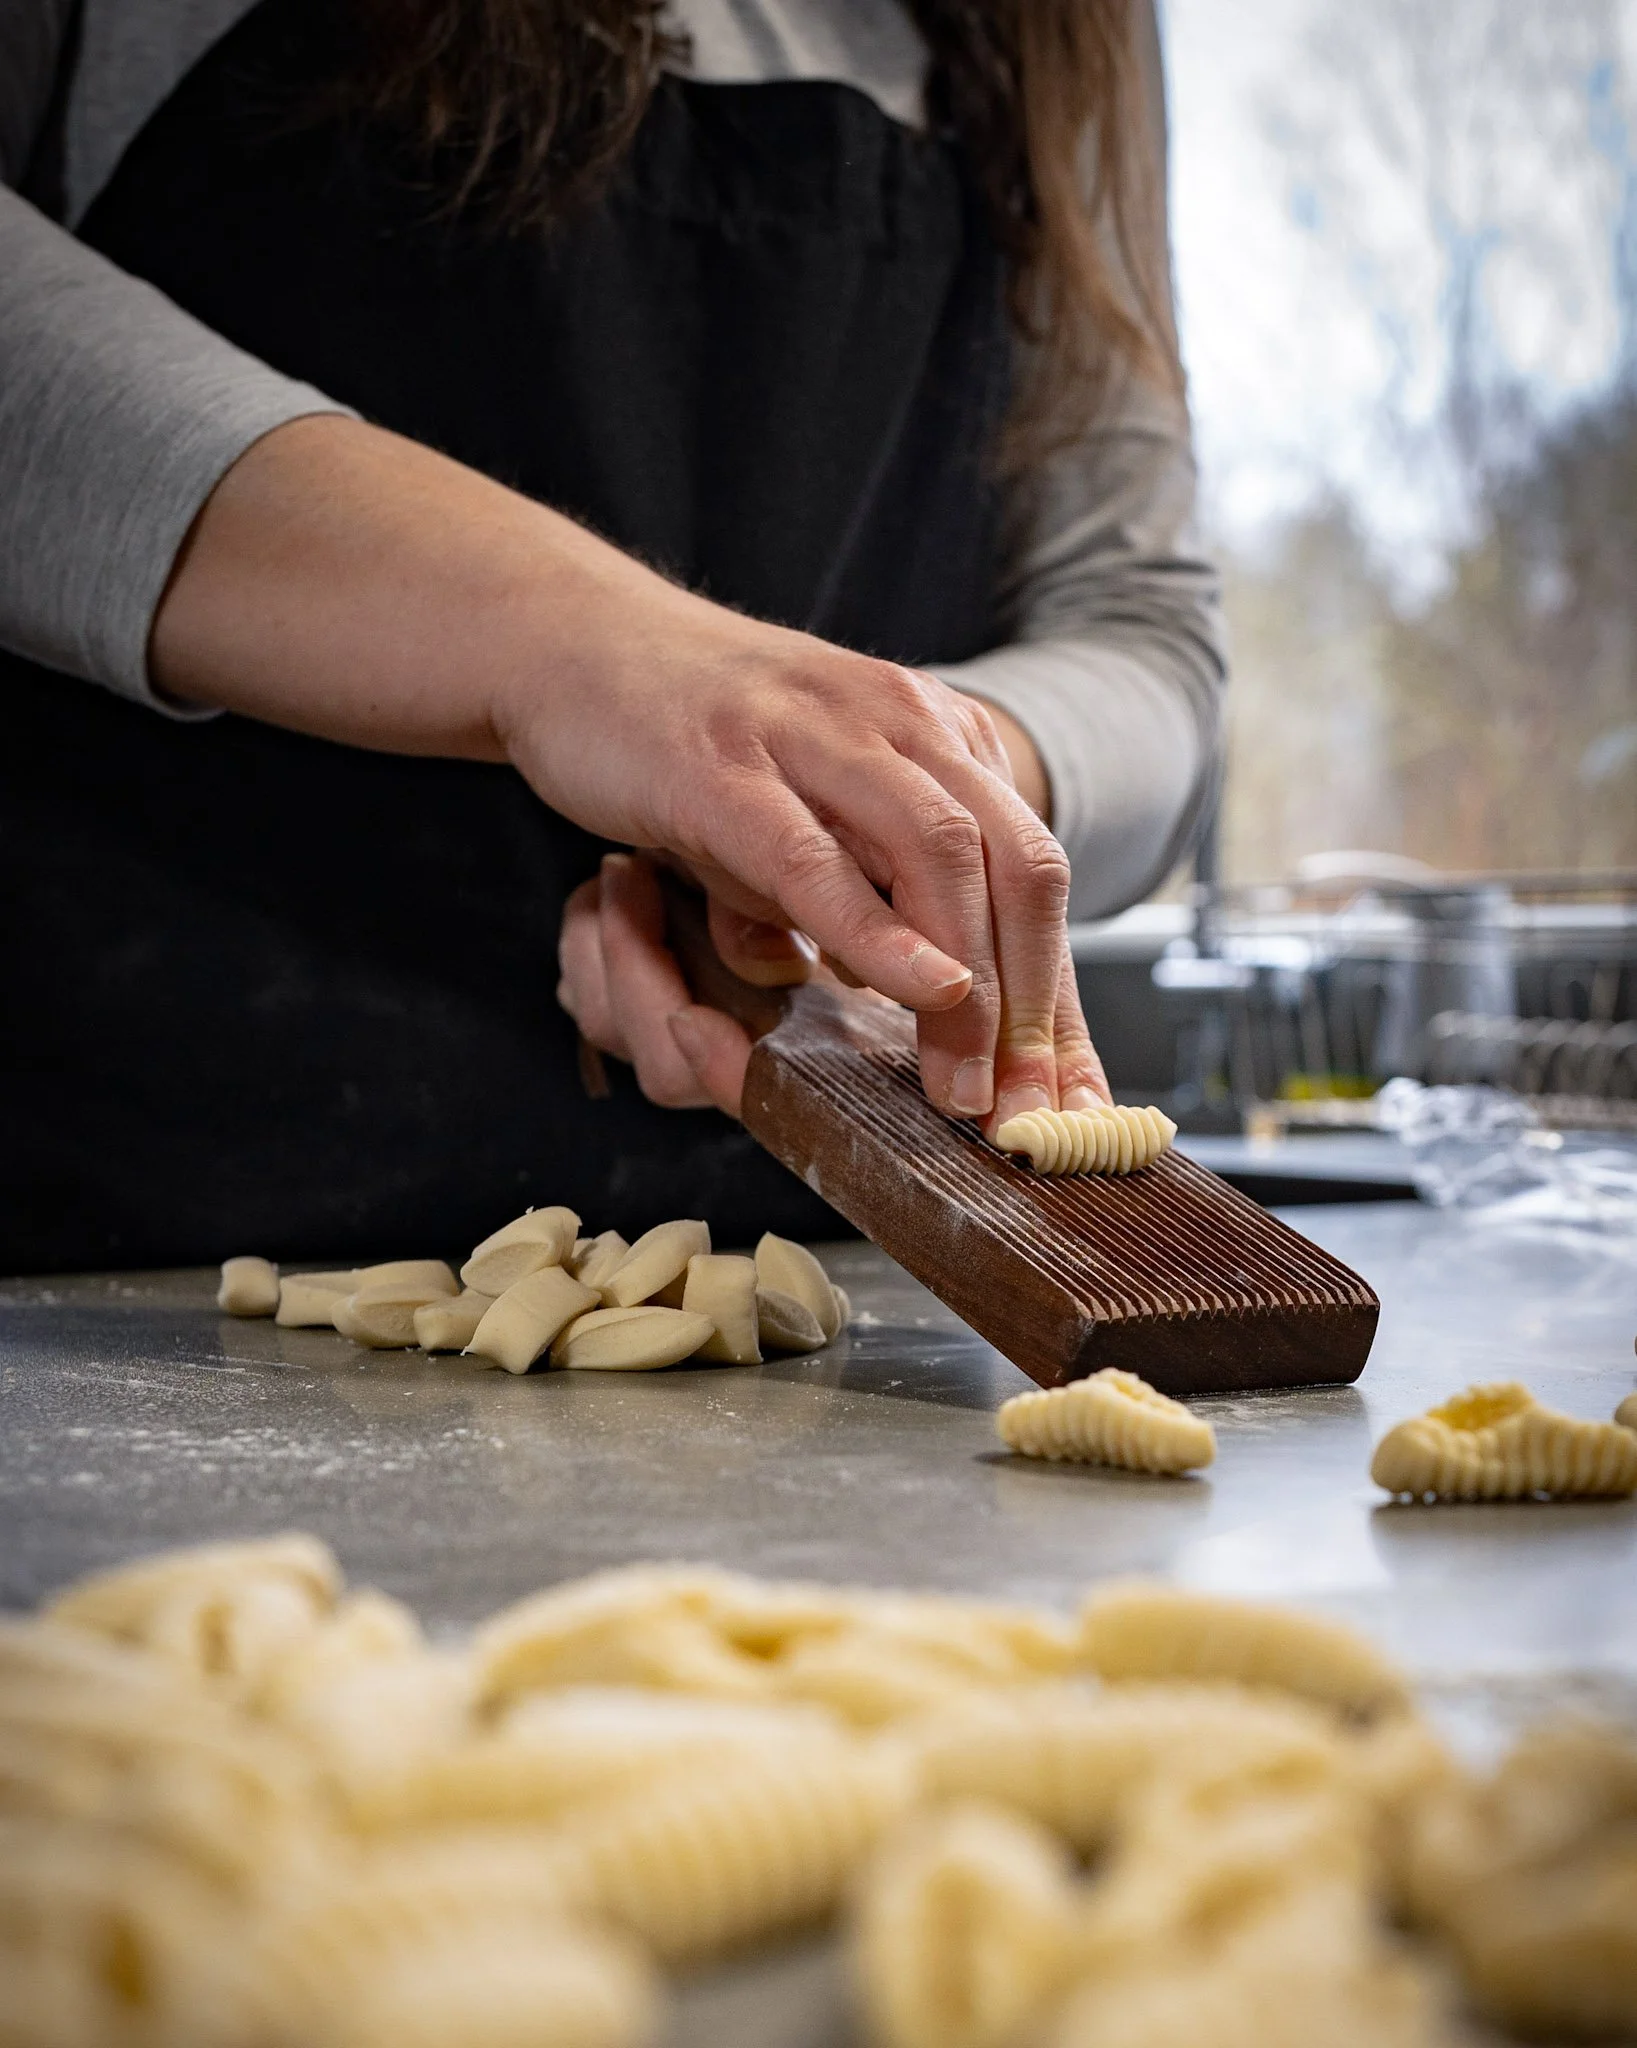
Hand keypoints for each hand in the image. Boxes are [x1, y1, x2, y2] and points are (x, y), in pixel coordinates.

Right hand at [151, 415, 1109, 1127]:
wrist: (578, 639)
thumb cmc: (703, 738)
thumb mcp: (820, 805)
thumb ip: (880, 886)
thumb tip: (941, 994)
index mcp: (933, 735)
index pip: (1032, 872)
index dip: (1059, 998)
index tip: (1070, 1096)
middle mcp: (896, 723)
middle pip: (1018, 868)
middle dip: (1035, 1006)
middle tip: (1029, 1110)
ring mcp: (812, 740)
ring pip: (939, 858)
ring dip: (970, 986)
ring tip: (966, 1082)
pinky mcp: (723, 771)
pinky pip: (817, 860)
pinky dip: (877, 933)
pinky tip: (918, 985)